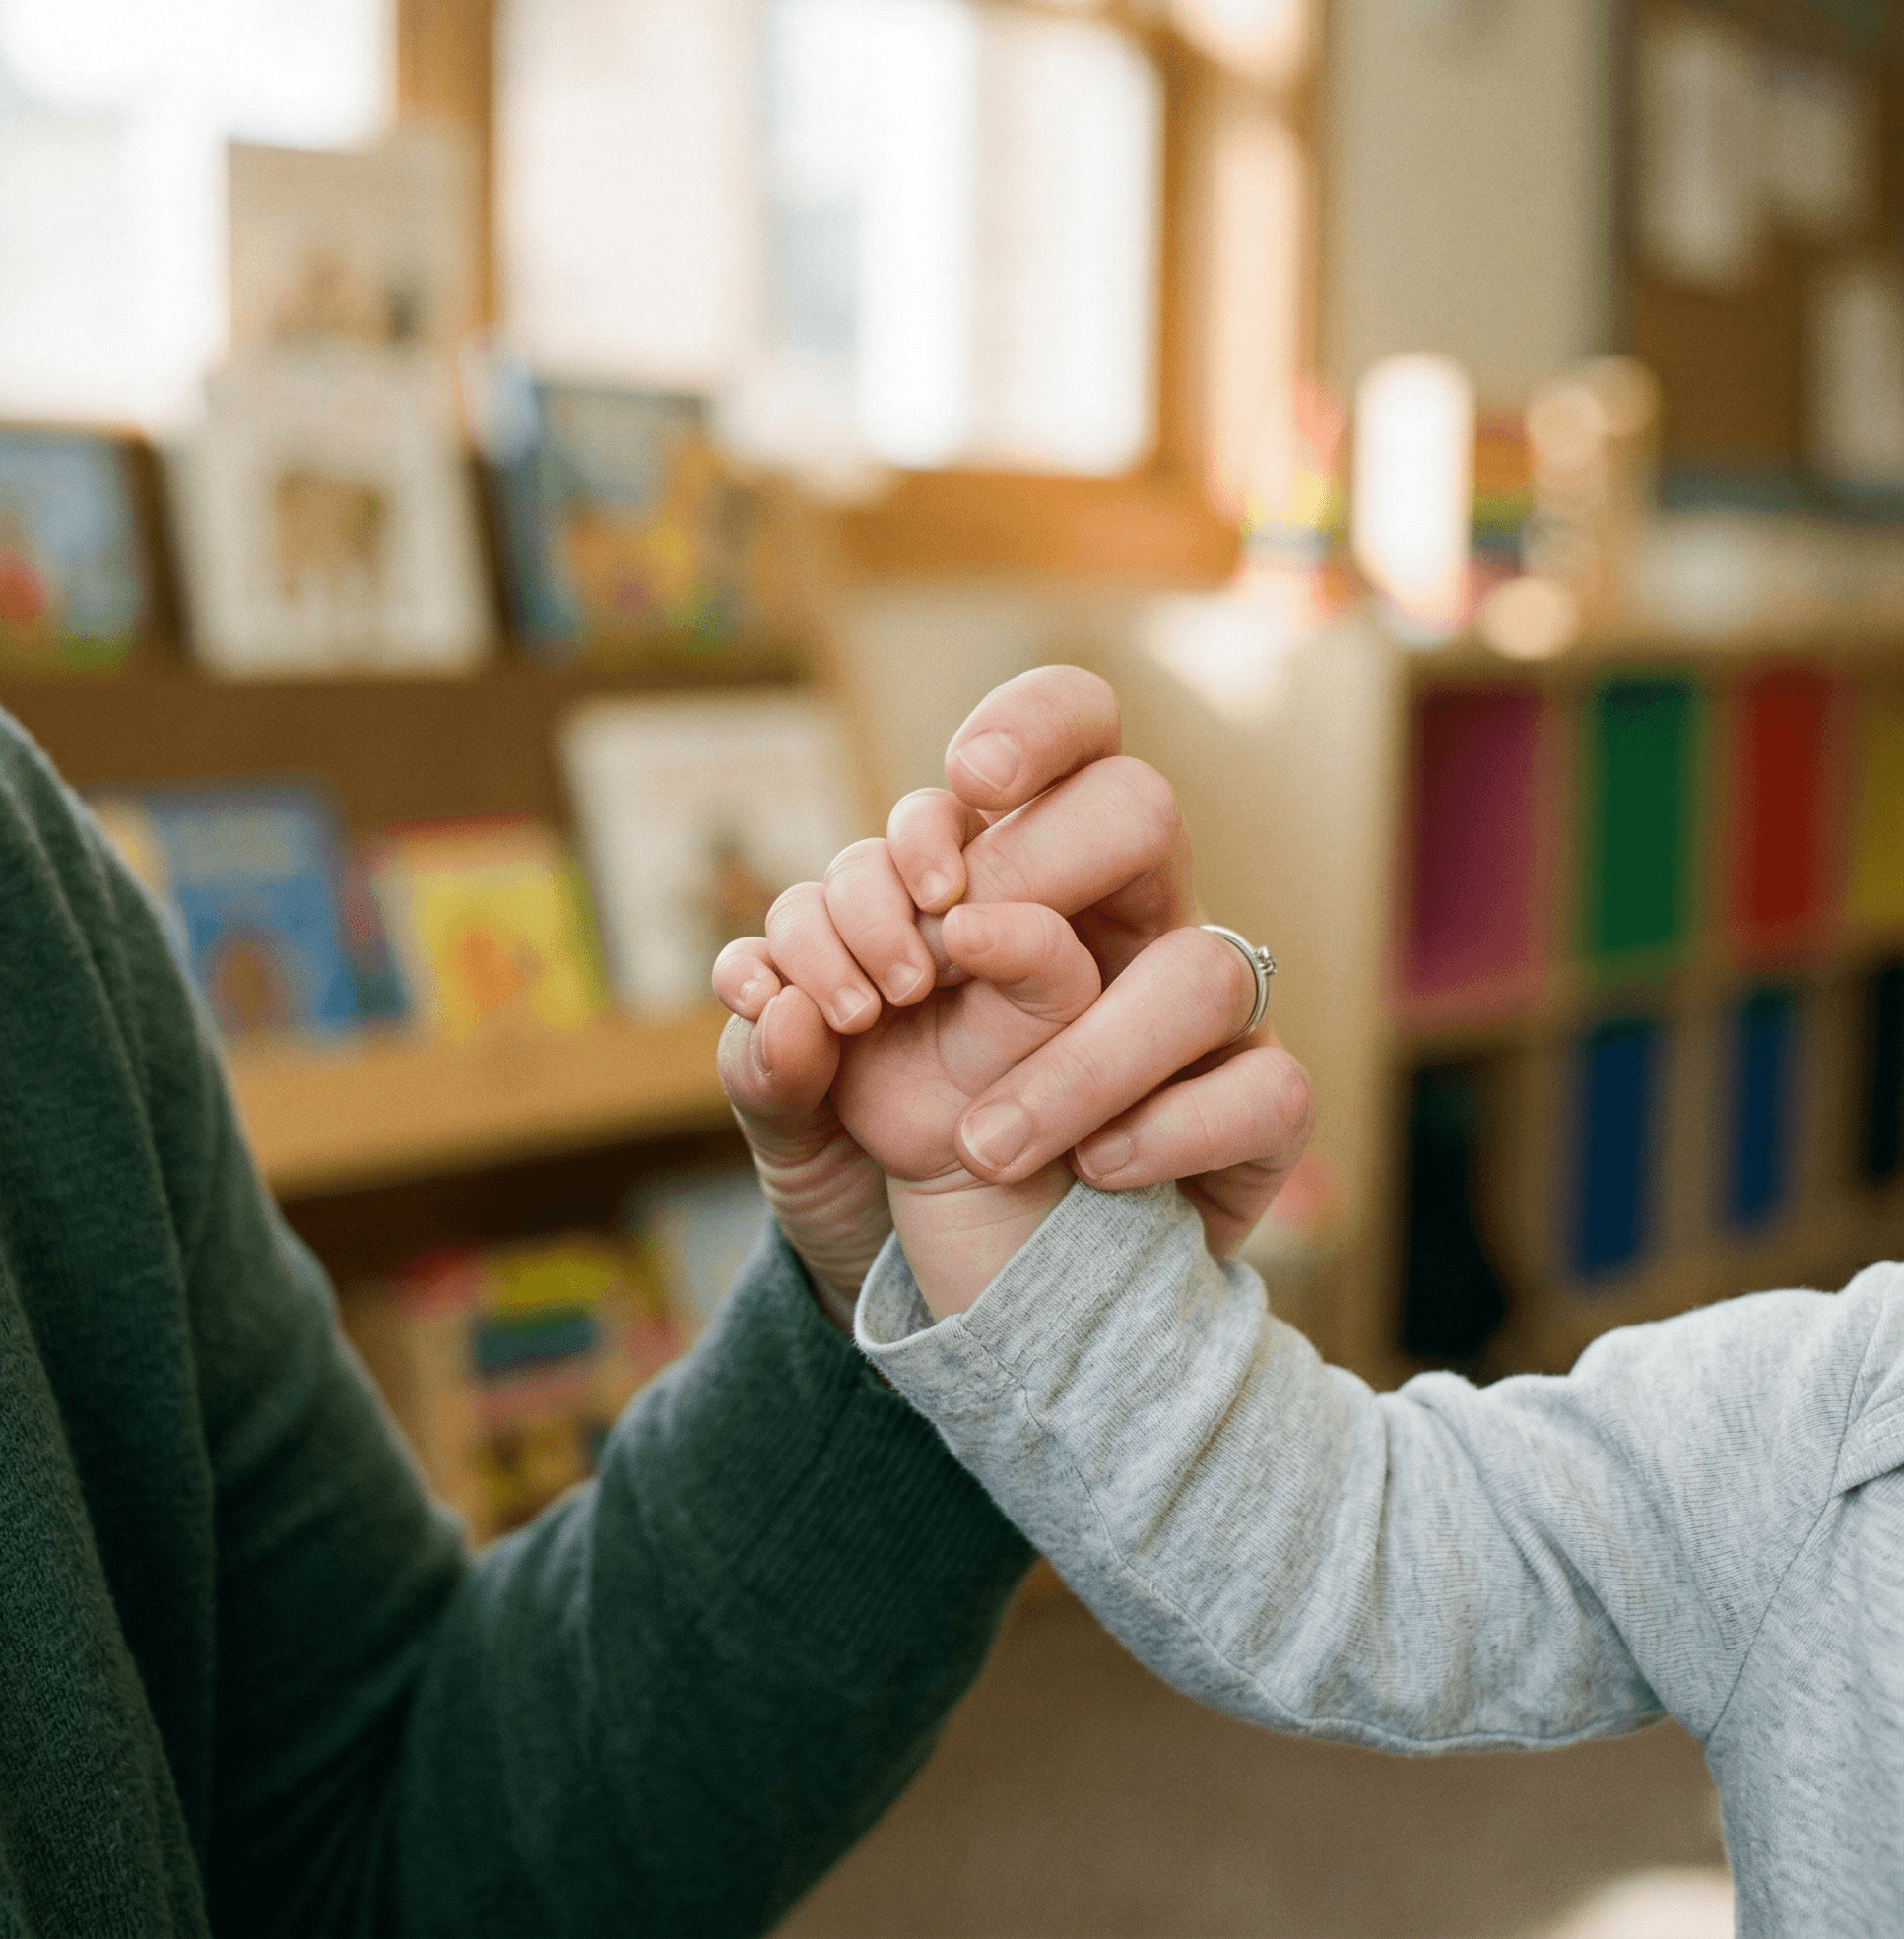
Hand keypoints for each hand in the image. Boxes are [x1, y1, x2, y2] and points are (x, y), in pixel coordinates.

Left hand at [717, 667, 1313, 1316]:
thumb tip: (772, 1007)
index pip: (1069, 737)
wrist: (957, 1310)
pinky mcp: (1247, 1125)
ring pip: (1206, 966)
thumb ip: (769, 1066)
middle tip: (952, 946)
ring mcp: (1194, 1027)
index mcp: (1015, 889)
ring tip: (979, 1145)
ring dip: (1084, 1056)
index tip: (964, 781)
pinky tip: (1092, 1174)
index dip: (1034, 725)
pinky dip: (1171, 1131)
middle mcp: (1119, 930)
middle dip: (1046, 861)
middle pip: (1144, 809)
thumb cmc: (882, 1188)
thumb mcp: (797, 1133)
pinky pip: (1268, 1090)